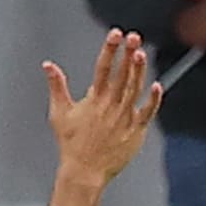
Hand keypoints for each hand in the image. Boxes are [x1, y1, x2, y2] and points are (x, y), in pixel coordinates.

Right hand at [48, 31, 161, 190]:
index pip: (102, 67)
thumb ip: (56, 86)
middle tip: (134, 36)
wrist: (85, 171)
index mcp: (93, 99)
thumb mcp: (59, 112)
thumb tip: (48, 65)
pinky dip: (153, 100)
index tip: (116, 34)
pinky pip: (147, 113)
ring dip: (139, 70)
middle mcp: (110, 106)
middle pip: (121, 74)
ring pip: (134, 89)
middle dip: (128, 54)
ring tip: (142, 53)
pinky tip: (157, 86)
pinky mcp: (135, 132)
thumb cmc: (71, 143)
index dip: (110, 49)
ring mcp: (124, 118)